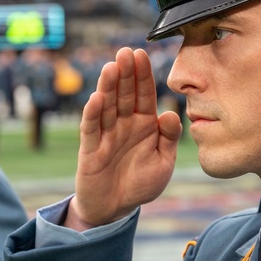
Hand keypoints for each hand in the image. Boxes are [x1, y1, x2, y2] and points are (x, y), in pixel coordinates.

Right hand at [66, 47, 182, 229]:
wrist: (116, 208)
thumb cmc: (141, 183)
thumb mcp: (163, 162)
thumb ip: (169, 139)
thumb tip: (169, 114)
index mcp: (145, 123)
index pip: (144, 94)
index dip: (143, 75)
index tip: (143, 54)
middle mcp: (124, 123)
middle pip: (124, 94)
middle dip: (126, 73)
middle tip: (126, 52)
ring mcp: (106, 134)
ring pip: (107, 105)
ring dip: (108, 87)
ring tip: (112, 67)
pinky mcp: (90, 148)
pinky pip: (91, 128)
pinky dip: (93, 113)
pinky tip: (96, 98)